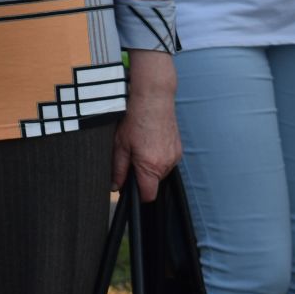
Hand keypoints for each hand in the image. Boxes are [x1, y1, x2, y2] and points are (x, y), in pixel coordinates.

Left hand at [112, 51, 180, 200]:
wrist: (154, 98)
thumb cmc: (135, 118)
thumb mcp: (120, 144)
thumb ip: (118, 169)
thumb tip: (116, 186)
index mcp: (151, 166)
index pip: (148, 196)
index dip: (137, 194)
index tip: (128, 186)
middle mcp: (167, 164)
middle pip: (153, 183)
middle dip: (142, 175)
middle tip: (131, 156)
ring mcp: (175, 156)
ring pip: (160, 172)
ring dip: (150, 165)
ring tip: (142, 145)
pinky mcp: (178, 149)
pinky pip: (167, 161)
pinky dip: (158, 156)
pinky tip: (150, 141)